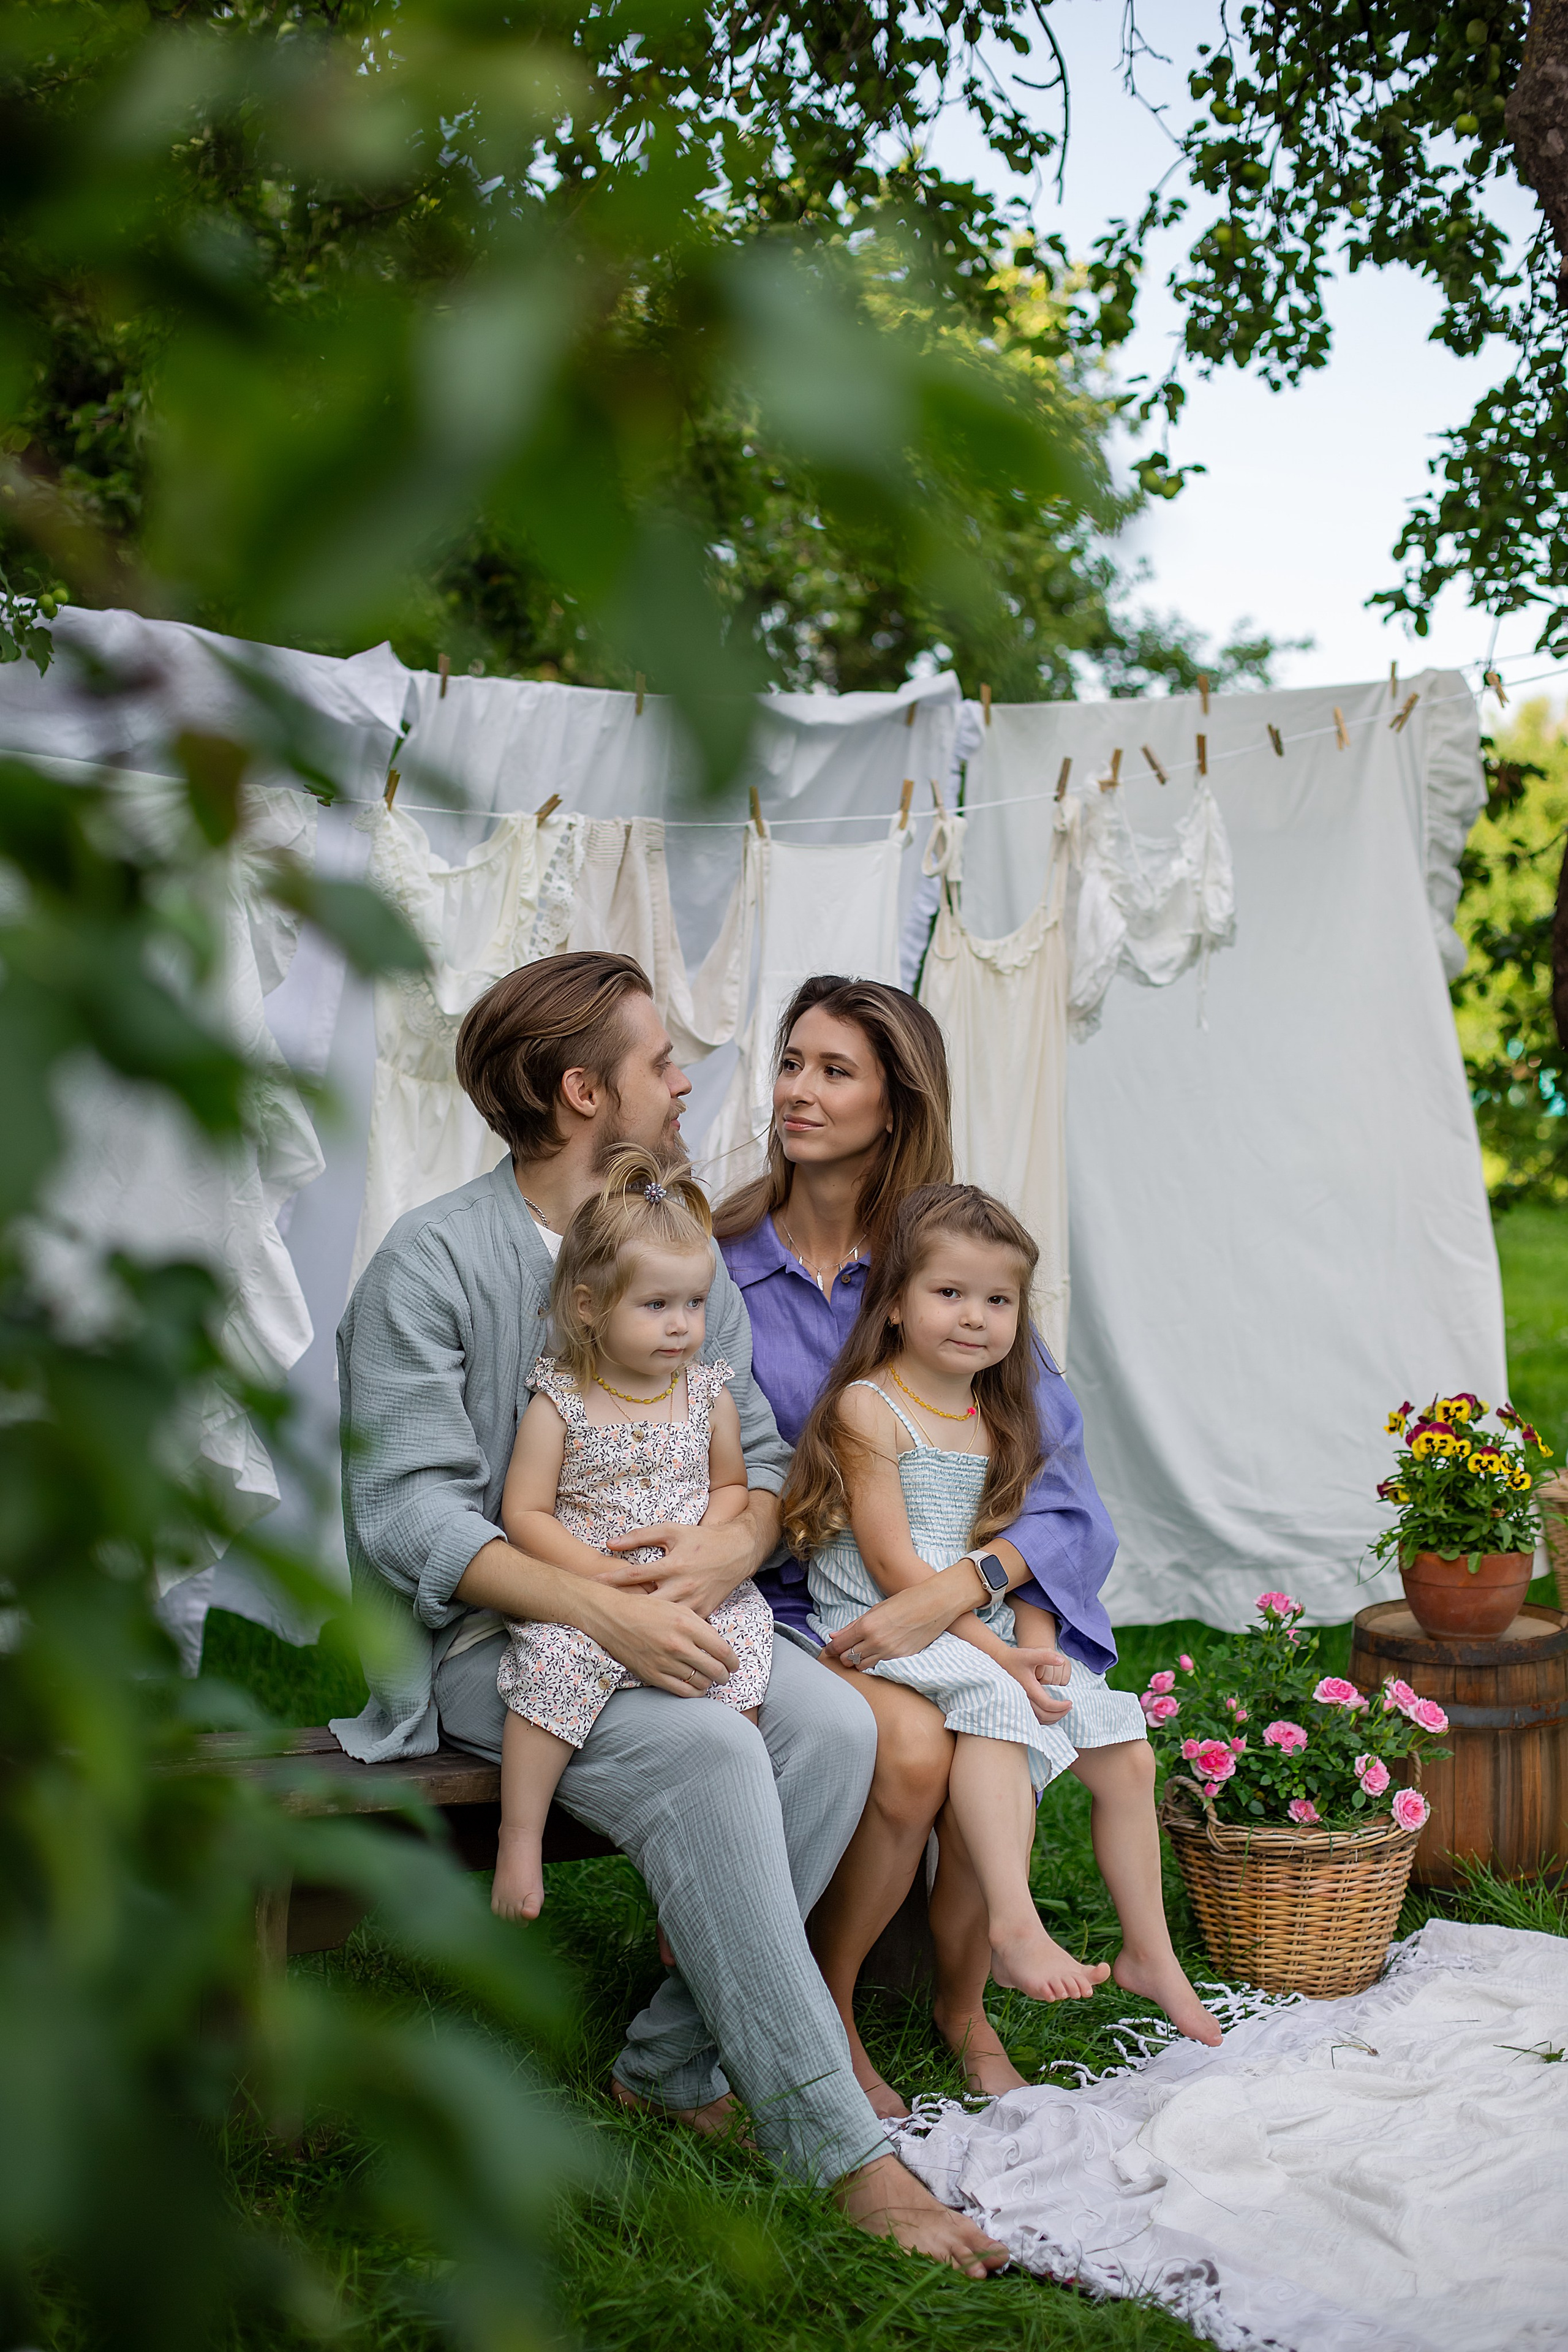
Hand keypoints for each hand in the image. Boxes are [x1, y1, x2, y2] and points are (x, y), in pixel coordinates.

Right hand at [577, 1581, 739, 1696]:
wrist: (612, 1616)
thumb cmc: (646, 1609)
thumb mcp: (677, 1609)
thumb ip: (700, 1626)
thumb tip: (718, 1645)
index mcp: (688, 1624)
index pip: (722, 1650)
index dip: (733, 1661)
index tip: (734, 1664)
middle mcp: (678, 1644)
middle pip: (714, 1669)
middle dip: (724, 1675)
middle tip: (725, 1674)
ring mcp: (665, 1662)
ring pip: (700, 1682)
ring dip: (709, 1683)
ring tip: (710, 1680)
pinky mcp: (652, 1675)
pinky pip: (681, 1691)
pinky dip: (693, 1692)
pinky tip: (695, 1687)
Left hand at [604, 1514, 756, 1616]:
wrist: (737, 1552)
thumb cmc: (701, 1539)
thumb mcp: (672, 1530)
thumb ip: (640, 1536)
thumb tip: (610, 1543)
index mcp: (673, 1564)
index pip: (635, 1575)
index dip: (611, 1579)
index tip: (592, 1583)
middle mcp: (683, 1586)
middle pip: (646, 1604)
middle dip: (623, 1607)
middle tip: (599, 1612)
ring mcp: (694, 1603)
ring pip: (662, 1619)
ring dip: (642, 1622)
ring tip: (618, 1625)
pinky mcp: (703, 1613)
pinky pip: (681, 1626)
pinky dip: (664, 1628)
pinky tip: (646, 1633)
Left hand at [825, 1563, 976, 1667]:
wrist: (934, 1605)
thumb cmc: (905, 1601)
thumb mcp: (875, 1609)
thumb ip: (853, 1626)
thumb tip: (834, 1637)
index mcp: (866, 1626)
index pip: (839, 1646)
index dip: (830, 1649)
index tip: (829, 1650)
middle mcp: (875, 1642)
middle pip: (847, 1659)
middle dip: (843, 1656)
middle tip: (845, 1650)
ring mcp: (889, 1653)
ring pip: (861, 1666)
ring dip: (857, 1661)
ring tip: (860, 1652)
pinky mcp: (901, 1659)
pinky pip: (879, 1666)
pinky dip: (873, 1663)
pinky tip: (875, 1654)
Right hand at [1002, 1646, 1073, 1723]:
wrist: (1000, 1660)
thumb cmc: (1016, 1657)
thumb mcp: (1031, 1654)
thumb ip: (1047, 1657)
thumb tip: (1061, 1660)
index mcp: (1029, 1688)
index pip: (1048, 1704)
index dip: (1061, 1706)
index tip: (1070, 1702)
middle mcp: (1025, 1698)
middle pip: (1045, 1715)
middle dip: (1060, 1713)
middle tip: (1069, 1706)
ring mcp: (1021, 1702)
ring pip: (1039, 1719)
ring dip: (1053, 1718)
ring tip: (1063, 1710)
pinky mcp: (1020, 1703)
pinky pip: (1034, 1717)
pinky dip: (1045, 1718)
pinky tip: (1052, 1711)